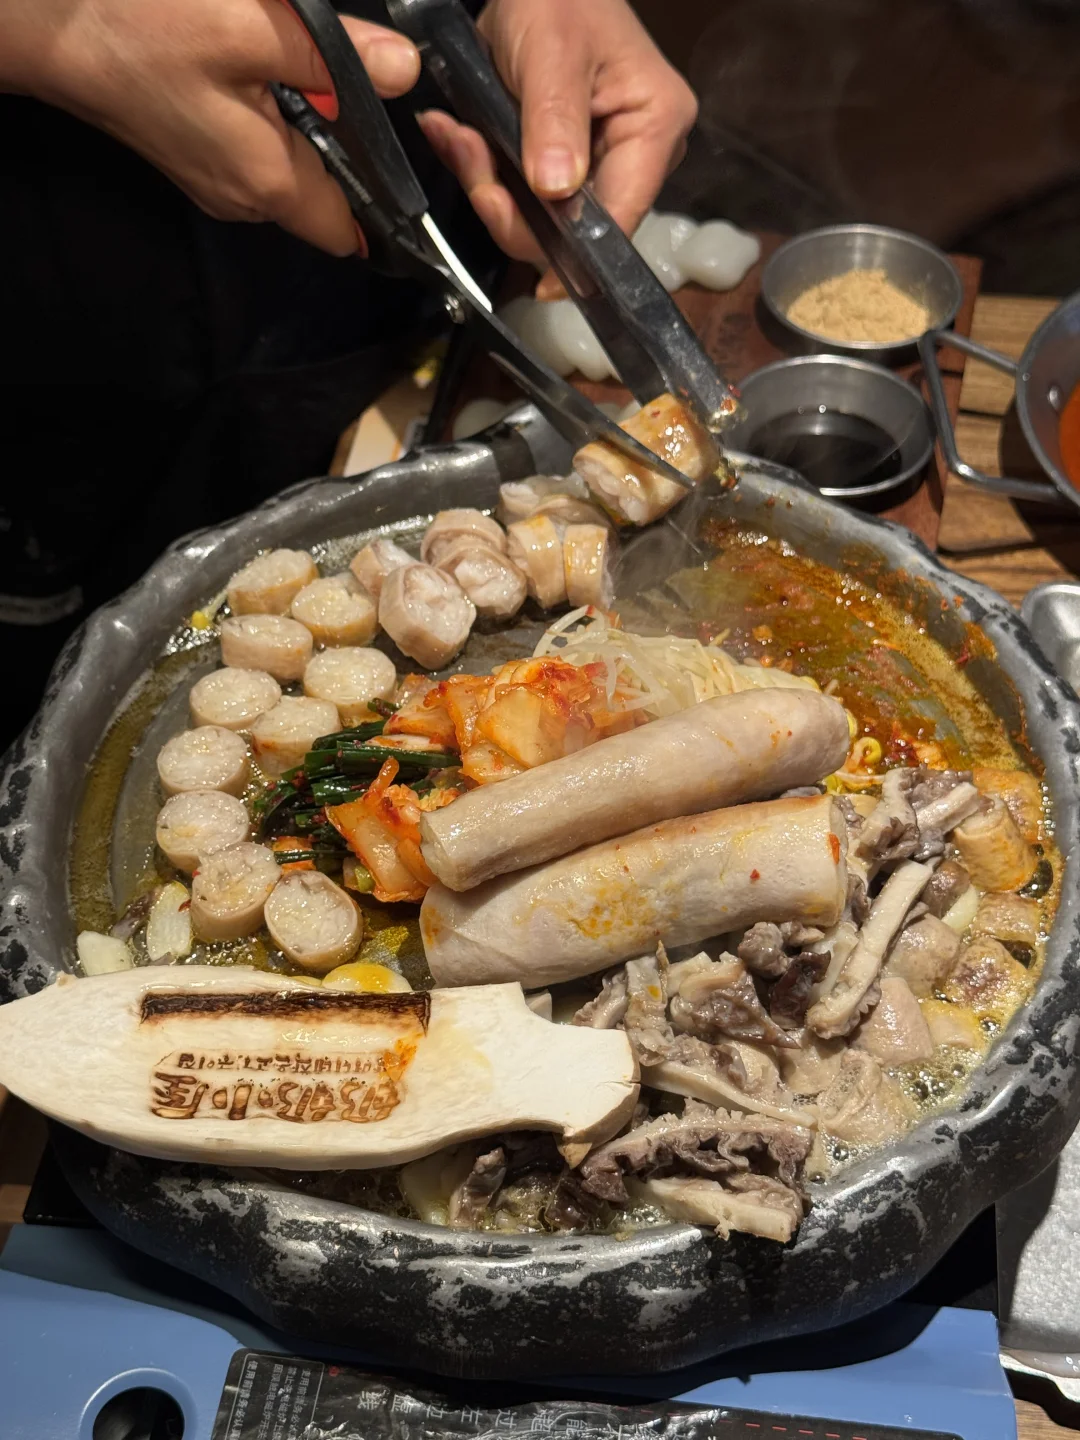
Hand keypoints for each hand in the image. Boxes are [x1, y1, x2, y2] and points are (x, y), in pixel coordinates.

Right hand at [0, 0, 419, 255]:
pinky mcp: (193, 157)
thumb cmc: (143, 26)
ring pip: (292, 169)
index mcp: (268, 183)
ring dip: (309, 126)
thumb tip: (402, 71)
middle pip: (326, 196)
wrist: (48, 25)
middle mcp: (244, 200)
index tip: (407, 160)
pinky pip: (257, 150)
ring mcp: (214, 183)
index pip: (352, 232)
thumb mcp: (253, 28)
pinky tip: (262, 72)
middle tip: (355, 85)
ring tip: (306, 70)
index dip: (387, 206)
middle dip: (349, 149)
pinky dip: (273, 117)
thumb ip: (335, 57)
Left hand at [418, 0, 696, 296]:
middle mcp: (636, 158)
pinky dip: (485, 174)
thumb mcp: (553, 50)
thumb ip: (555, 120)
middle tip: (468, 156)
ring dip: (488, 187)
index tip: (532, 265)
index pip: (621, 217)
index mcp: (654, 129)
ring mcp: (599, 166)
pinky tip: (460, 141)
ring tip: (457, 138)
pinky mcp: (563, 169)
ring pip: (541, 220)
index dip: (577, 253)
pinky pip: (522, 197)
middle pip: (576, 230)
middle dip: (512, 208)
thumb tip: (556, 191)